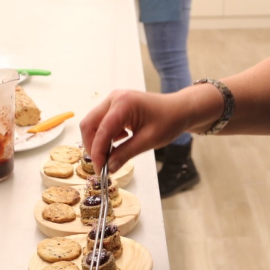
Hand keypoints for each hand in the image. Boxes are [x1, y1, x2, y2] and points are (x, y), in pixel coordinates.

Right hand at [80, 89, 196, 170]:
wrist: (179, 109)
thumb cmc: (169, 121)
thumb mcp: (148, 141)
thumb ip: (125, 153)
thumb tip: (109, 168)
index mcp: (124, 103)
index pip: (102, 131)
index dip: (98, 153)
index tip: (100, 171)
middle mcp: (114, 98)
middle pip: (90, 124)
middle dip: (93, 146)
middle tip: (102, 165)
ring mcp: (114, 100)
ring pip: (93, 124)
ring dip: (98, 142)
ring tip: (111, 156)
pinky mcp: (115, 106)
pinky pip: (102, 122)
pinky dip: (105, 136)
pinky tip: (119, 143)